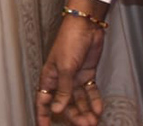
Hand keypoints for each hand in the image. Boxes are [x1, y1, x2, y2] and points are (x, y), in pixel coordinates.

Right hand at [37, 0, 105, 125]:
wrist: (87, 25)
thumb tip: (57, 110)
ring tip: (93, 122)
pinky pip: (90, 91)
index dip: (43, 115)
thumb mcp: (65, 67)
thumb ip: (63, 91)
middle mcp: (61, 79)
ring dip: (85, 111)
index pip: (43, 100)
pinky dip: (94, 101)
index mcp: (49, 77)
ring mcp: (75, 77)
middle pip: (65, 104)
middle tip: (85, 125)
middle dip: (74, 117)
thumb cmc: (69, 41)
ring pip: (79, 100)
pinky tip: (98, 109)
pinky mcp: (87, 73)